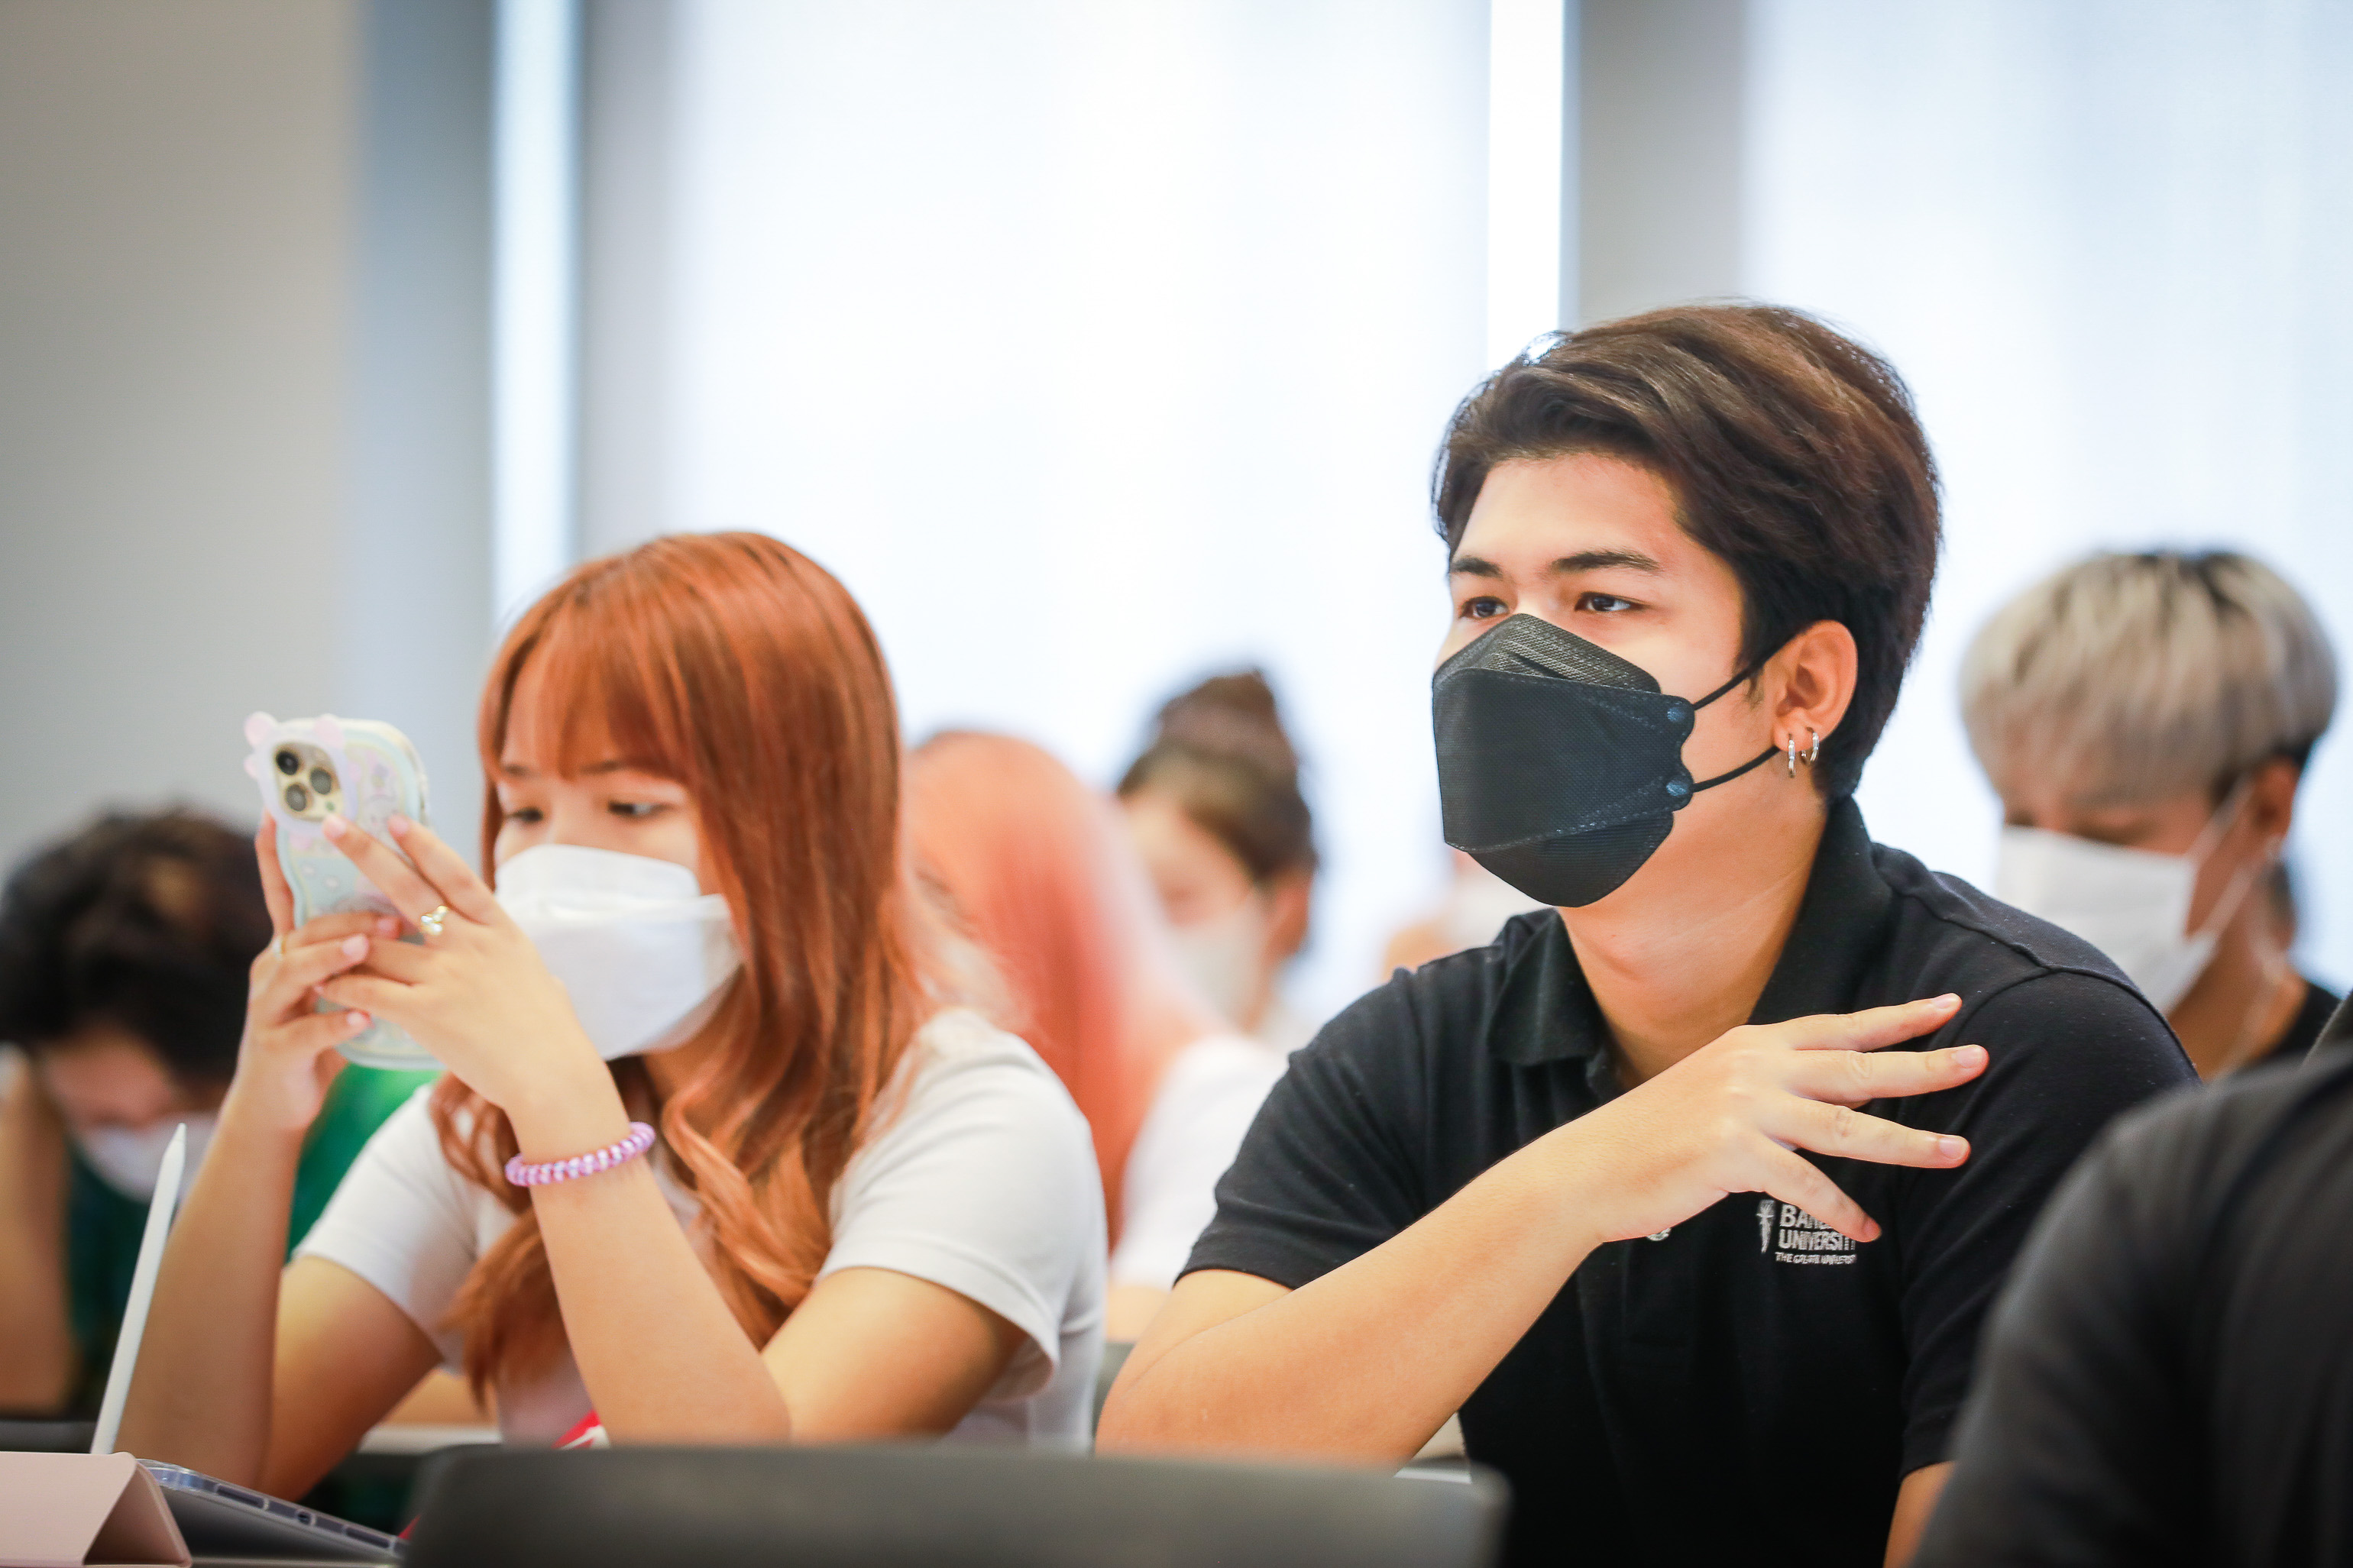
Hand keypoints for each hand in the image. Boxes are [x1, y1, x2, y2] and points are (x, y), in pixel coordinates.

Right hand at [226, 818, 388, 1133]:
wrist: (282, 1101)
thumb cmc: (319, 1030)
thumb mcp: (333, 979)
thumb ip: (352, 941)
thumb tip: (397, 899)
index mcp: (290, 947)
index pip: (284, 893)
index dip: (275, 853)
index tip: (280, 811)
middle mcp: (274, 969)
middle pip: (303, 930)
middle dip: (342, 917)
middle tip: (387, 914)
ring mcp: (270, 1009)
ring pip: (297, 973)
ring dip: (333, 958)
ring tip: (366, 948)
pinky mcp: (277, 1048)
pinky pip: (306, 1032)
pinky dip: (334, 1023)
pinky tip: (359, 1016)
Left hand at [312, 814, 619, 1146]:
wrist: (553, 1075)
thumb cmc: (553, 1032)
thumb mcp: (535, 973)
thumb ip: (509, 953)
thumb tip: (511, 947)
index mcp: (500, 930)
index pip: (456, 875)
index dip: (424, 845)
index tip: (396, 818)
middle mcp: (471, 943)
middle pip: (409, 888)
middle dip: (368, 854)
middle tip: (334, 826)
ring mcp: (448, 974)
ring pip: (378, 943)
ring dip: (340, 938)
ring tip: (308, 933)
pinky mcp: (426, 1011)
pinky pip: (369, 989)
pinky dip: (342, 985)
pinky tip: (322, 983)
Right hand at [1544, 995, 1982, 1247]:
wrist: (1588, 1169)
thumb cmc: (1653, 1137)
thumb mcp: (1712, 1090)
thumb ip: (1768, 1084)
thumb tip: (1832, 1094)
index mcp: (1751, 1046)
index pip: (1839, 1027)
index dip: (1897, 1018)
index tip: (1949, 1006)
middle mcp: (1752, 1068)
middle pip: (1856, 1067)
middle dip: (1923, 1065)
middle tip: (1978, 1060)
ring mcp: (1742, 1109)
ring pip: (1845, 1126)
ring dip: (1907, 1143)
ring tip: (1957, 1152)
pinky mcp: (1732, 1154)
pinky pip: (1806, 1185)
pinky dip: (1842, 1211)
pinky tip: (1867, 1229)